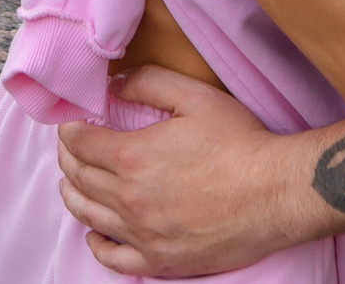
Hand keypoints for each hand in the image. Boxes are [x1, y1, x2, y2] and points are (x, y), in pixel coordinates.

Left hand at [55, 67, 329, 275]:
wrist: (276, 193)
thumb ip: (149, 82)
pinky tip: (95, 234)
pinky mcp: (162, 261)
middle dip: (68, 159)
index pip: (80, 144)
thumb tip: (116, 84)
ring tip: (73, 182)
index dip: (69, 130)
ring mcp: (144, 235)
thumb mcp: (195, 97)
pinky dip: (97, 244)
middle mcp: (130, 199)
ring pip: (89, 216)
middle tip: (71, 148)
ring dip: (74, 194)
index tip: (72, 125)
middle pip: (79, 178)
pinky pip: (114, 259)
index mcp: (133, 157)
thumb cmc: (240, 144)